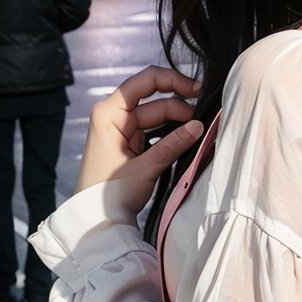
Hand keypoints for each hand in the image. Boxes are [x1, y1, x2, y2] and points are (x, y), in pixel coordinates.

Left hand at [76, 64, 202, 213]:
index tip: (197, 90)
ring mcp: (122, 130)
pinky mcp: (130, 144)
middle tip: (205, 121)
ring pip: (158, 116)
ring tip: (200, 130)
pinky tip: (188, 138)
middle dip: (181, 108)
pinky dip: (171, 134)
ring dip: (178, 122)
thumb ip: (173, 144)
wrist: (96, 220)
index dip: (173, 80)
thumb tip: (199, 126)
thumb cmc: (111, 194)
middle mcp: (114, 116)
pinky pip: (155, 131)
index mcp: (109, 112)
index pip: (145, 81)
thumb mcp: (145, 168)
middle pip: (156, 101)